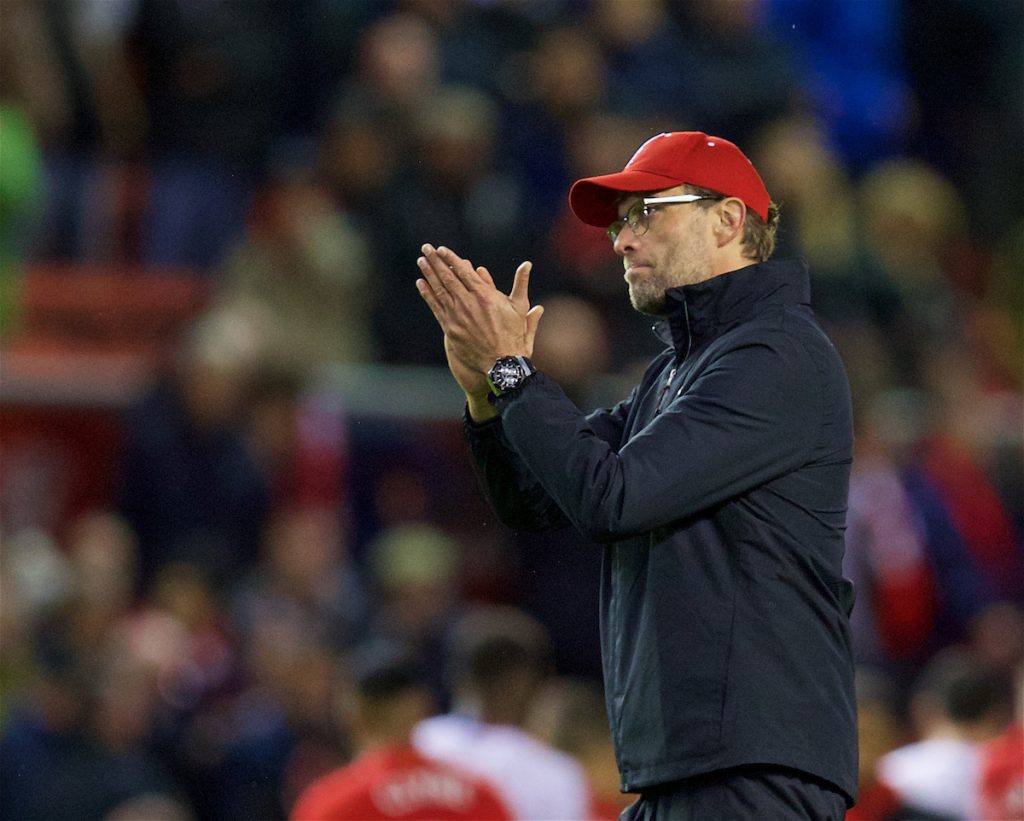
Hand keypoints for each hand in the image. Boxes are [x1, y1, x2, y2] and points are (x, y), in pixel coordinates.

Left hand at [416, 244, 543, 374]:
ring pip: (439, 290)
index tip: (441, 249)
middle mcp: (468, 303)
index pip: (463, 271)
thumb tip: (527, 264)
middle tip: (426, 248)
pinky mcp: (450, 329)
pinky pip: (436, 307)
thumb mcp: (520, 307)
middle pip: (448, 277)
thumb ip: (521, 283)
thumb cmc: (514, 335)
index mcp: (485, 295)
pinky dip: (428, 294)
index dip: (451, 259)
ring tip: (421, 261)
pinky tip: (421, 284)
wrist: (502, 362)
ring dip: (429, 274)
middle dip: (435, 261)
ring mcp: (457, 316)